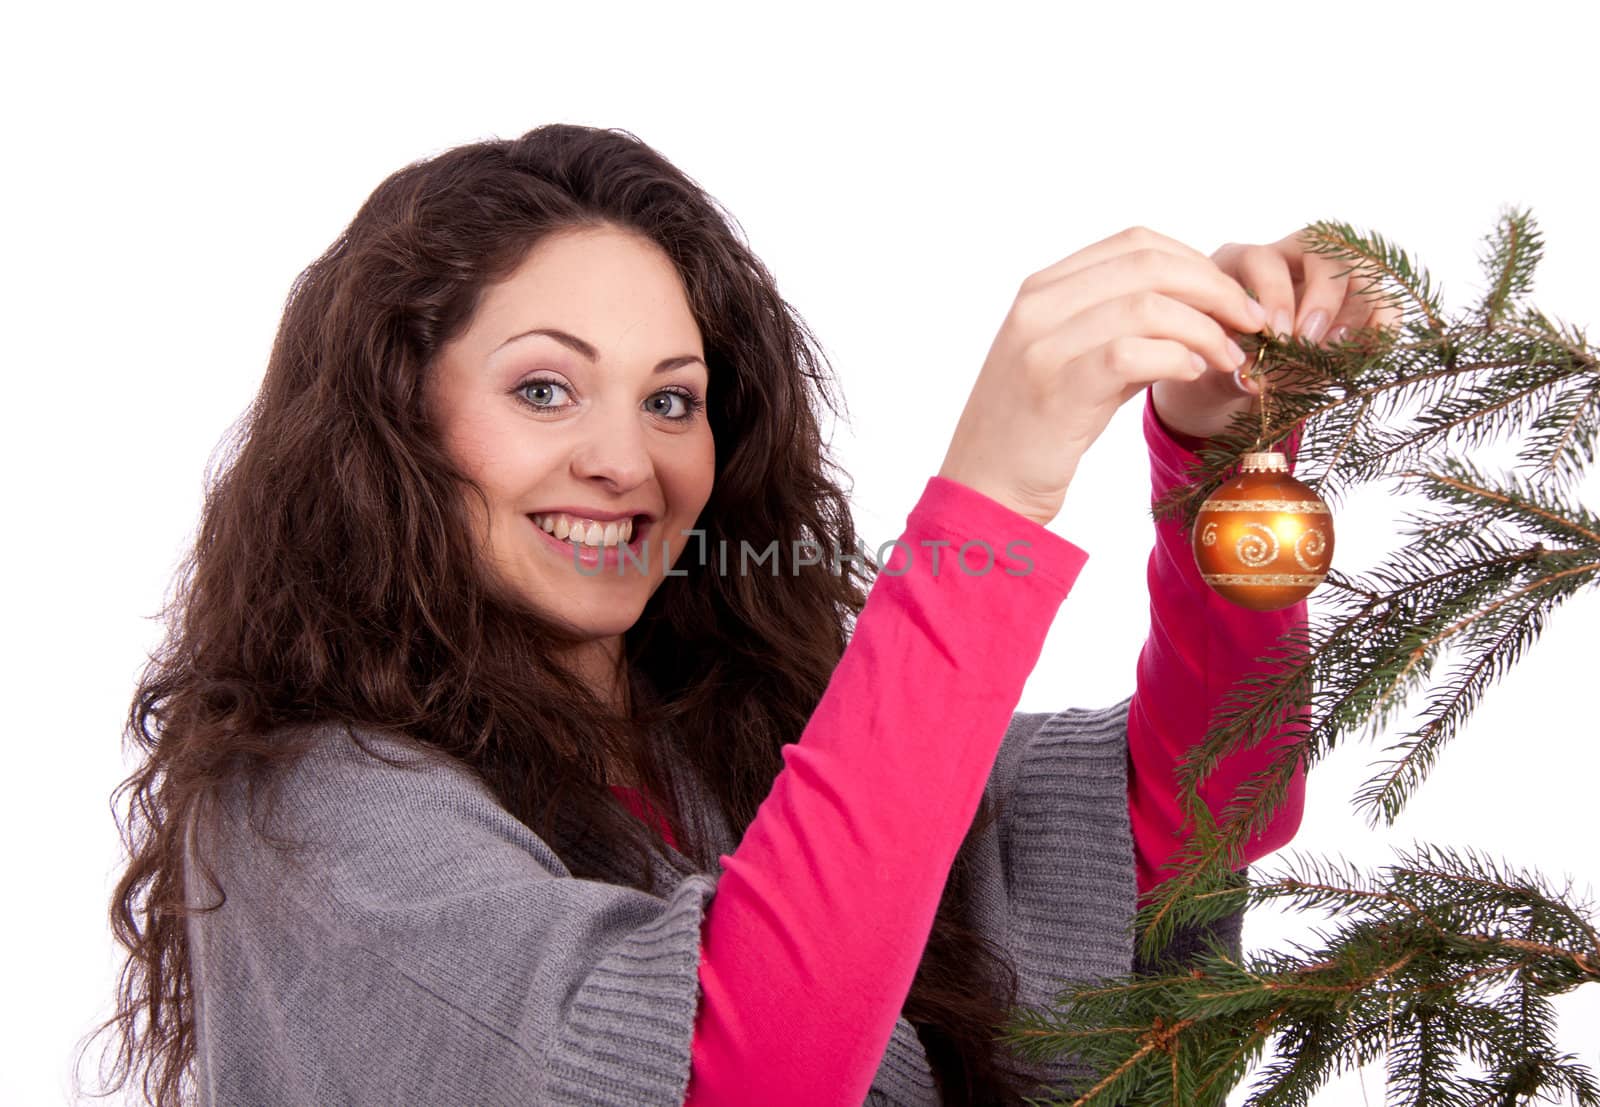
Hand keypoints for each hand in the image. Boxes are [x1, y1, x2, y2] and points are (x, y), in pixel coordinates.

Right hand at [938, 226, 1268, 526]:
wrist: (984, 489)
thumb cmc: (1036, 431)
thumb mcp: (1077, 364)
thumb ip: (1125, 331)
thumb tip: (1203, 313)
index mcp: (1042, 289)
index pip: (1135, 243)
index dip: (1196, 262)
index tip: (1233, 297)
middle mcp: (1038, 306)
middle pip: (1149, 264)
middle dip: (1215, 289)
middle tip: (1252, 323)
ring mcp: (1042, 345)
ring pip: (1147, 305)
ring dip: (1205, 328)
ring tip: (1231, 358)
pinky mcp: (1057, 388)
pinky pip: (1132, 353)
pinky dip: (1176, 358)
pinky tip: (1193, 374)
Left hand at [1151, 228, 1403, 440]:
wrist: (1240, 392)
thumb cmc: (1219, 375)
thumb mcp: (1212, 377)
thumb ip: (1226, 377)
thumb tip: (1250, 381)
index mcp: (1236, 268)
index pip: (1261, 260)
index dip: (1273, 296)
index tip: (1274, 337)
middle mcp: (1285, 260)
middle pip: (1320, 249)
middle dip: (1320, 297)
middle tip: (1309, 341)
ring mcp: (1326, 278)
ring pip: (1359, 268)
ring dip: (1353, 312)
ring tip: (1336, 351)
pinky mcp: (1358, 301)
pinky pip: (1384, 299)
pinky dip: (1383, 325)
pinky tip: (1367, 353)